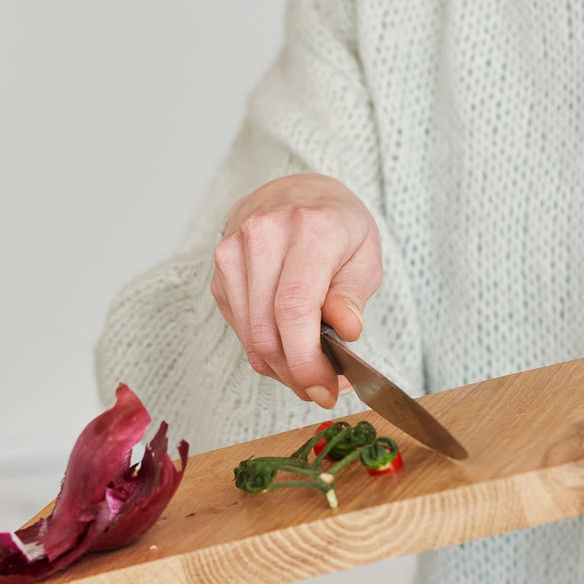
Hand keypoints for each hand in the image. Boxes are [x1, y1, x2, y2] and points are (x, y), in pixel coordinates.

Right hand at [210, 173, 381, 408]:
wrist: (297, 192)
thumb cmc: (337, 225)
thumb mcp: (364, 254)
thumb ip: (352, 295)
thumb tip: (346, 331)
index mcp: (307, 228)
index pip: (293, 309)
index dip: (306, 360)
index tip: (325, 390)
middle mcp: (261, 235)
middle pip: (268, 332)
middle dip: (296, 374)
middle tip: (322, 390)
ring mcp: (231, 254)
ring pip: (250, 338)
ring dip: (281, 368)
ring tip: (309, 371)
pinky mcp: (218, 274)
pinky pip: (240, 330)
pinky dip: (265, 351)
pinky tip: (288, 348)